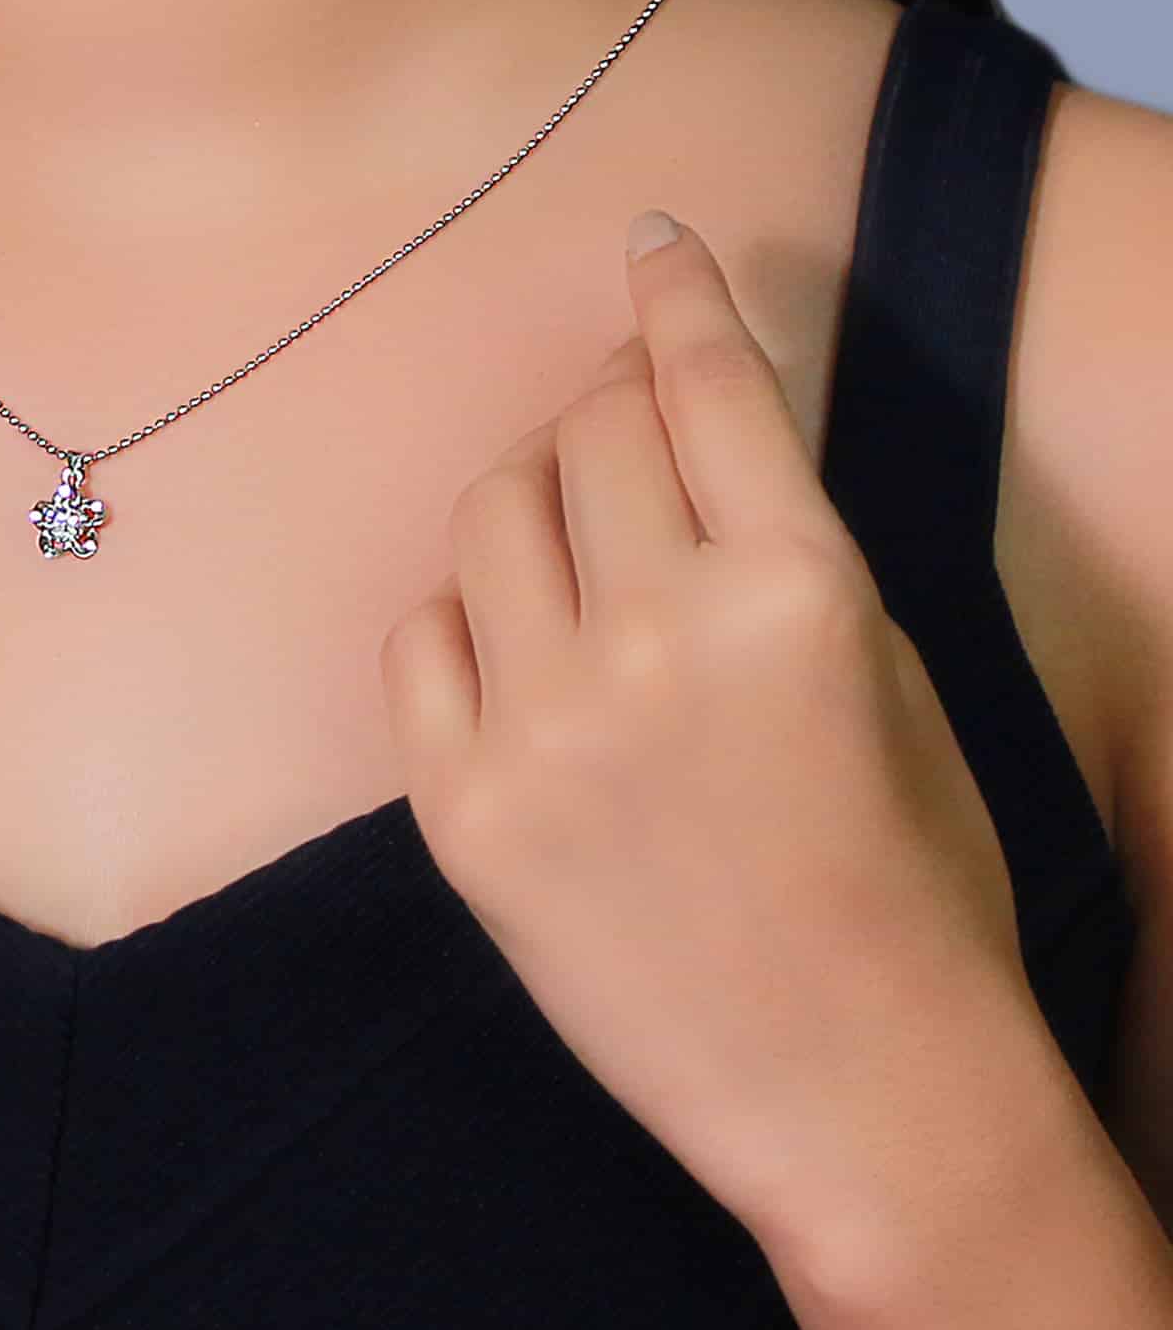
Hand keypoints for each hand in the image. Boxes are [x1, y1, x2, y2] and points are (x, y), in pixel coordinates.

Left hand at [378, 209, 1037, 1248]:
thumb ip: (776, 538)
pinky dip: (464, 615)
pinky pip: (419, 636)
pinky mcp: (459, 810)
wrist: (855, 1087)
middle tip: (623, 423)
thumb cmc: (910, 878)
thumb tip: (679, 421)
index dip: (675, 295)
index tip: (649, 242)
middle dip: (606, 403)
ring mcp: (541, 727)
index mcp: (795, 589)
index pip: (706, 386)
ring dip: (534, 493)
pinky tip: (514, 643)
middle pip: (585, 431)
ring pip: (488, 514)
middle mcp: (656, 638)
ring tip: (574, 537)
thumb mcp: (882, 669)